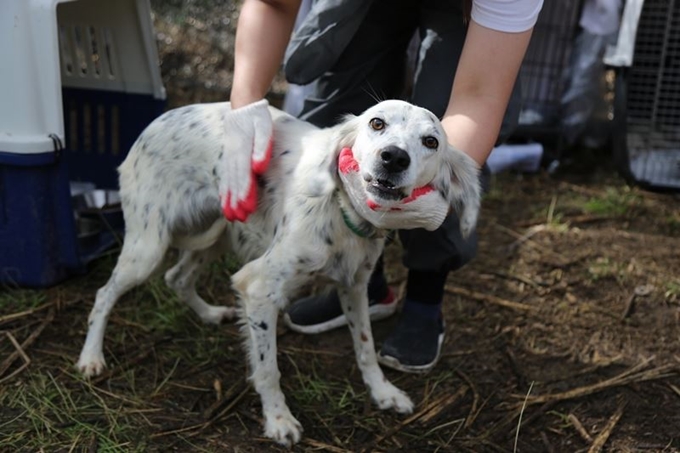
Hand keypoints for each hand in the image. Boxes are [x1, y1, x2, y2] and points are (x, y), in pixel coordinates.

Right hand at [218, 99, 272, 221]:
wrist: (243, 104)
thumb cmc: (257, 117)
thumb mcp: (263, 128)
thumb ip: (262, 148)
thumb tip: (258, 168)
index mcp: (242, 149)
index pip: (244, 175)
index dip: (245, 193)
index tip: (247, 209)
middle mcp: (233, 155)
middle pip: (235, 181)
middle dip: (236, 201)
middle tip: (239, 219)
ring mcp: (229, 156)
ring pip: (228, 180)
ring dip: (229, 199)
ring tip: (230, 217)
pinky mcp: (229, 156)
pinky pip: (225, 176)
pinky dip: (224, 190)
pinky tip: (224, 202)